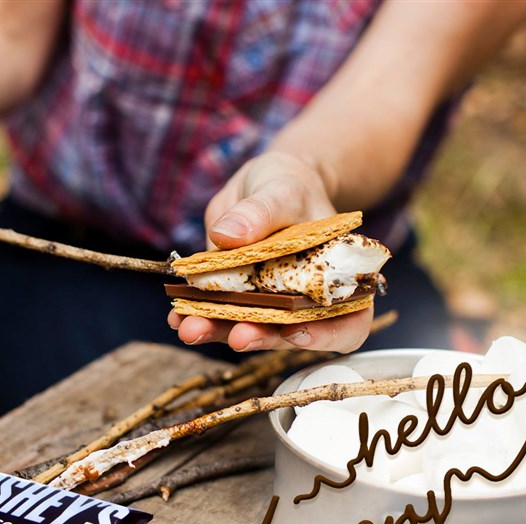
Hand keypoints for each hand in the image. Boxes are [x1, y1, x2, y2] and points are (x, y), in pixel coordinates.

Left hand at [167, 151, 373, 351]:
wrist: (263, 183)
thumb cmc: (288, 185)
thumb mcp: (280, 189)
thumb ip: (260, 211)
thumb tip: (227, 235)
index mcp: (336, 276)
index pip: (348, 320)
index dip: (327, 334)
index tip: (296, 331)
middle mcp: (304, 298)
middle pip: (291, 332)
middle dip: (262, 337)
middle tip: (237, 336)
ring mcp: (267, 302)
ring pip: (250, 329)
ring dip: (220, 332)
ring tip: (190, 328)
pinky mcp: (235, 296)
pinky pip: (219, 314)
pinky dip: (198, 316)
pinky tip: (177, 316)